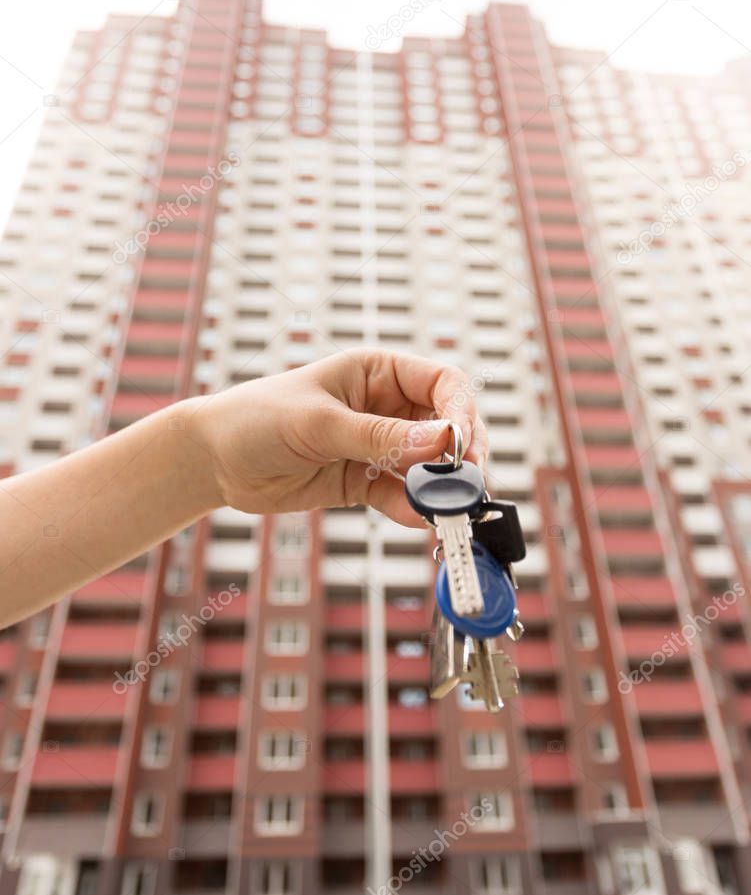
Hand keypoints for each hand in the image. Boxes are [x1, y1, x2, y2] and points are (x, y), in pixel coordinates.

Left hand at [189, 348, 487, 526]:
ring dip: (443, 488)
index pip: (444, 384)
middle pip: (447, 428)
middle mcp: (387, 408)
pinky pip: (401, 496)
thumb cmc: (257, 418)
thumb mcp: (319, 423)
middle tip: (468, 485)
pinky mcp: (364, 483)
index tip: (462, 445)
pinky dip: (413, 509)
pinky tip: (419, 521)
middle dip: (461, 456)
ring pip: (430, 467)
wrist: (214, 460)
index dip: (462, 412)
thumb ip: (379, 437)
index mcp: (379, 373)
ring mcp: (378, 448)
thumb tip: (441, 443)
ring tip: (450, 510)